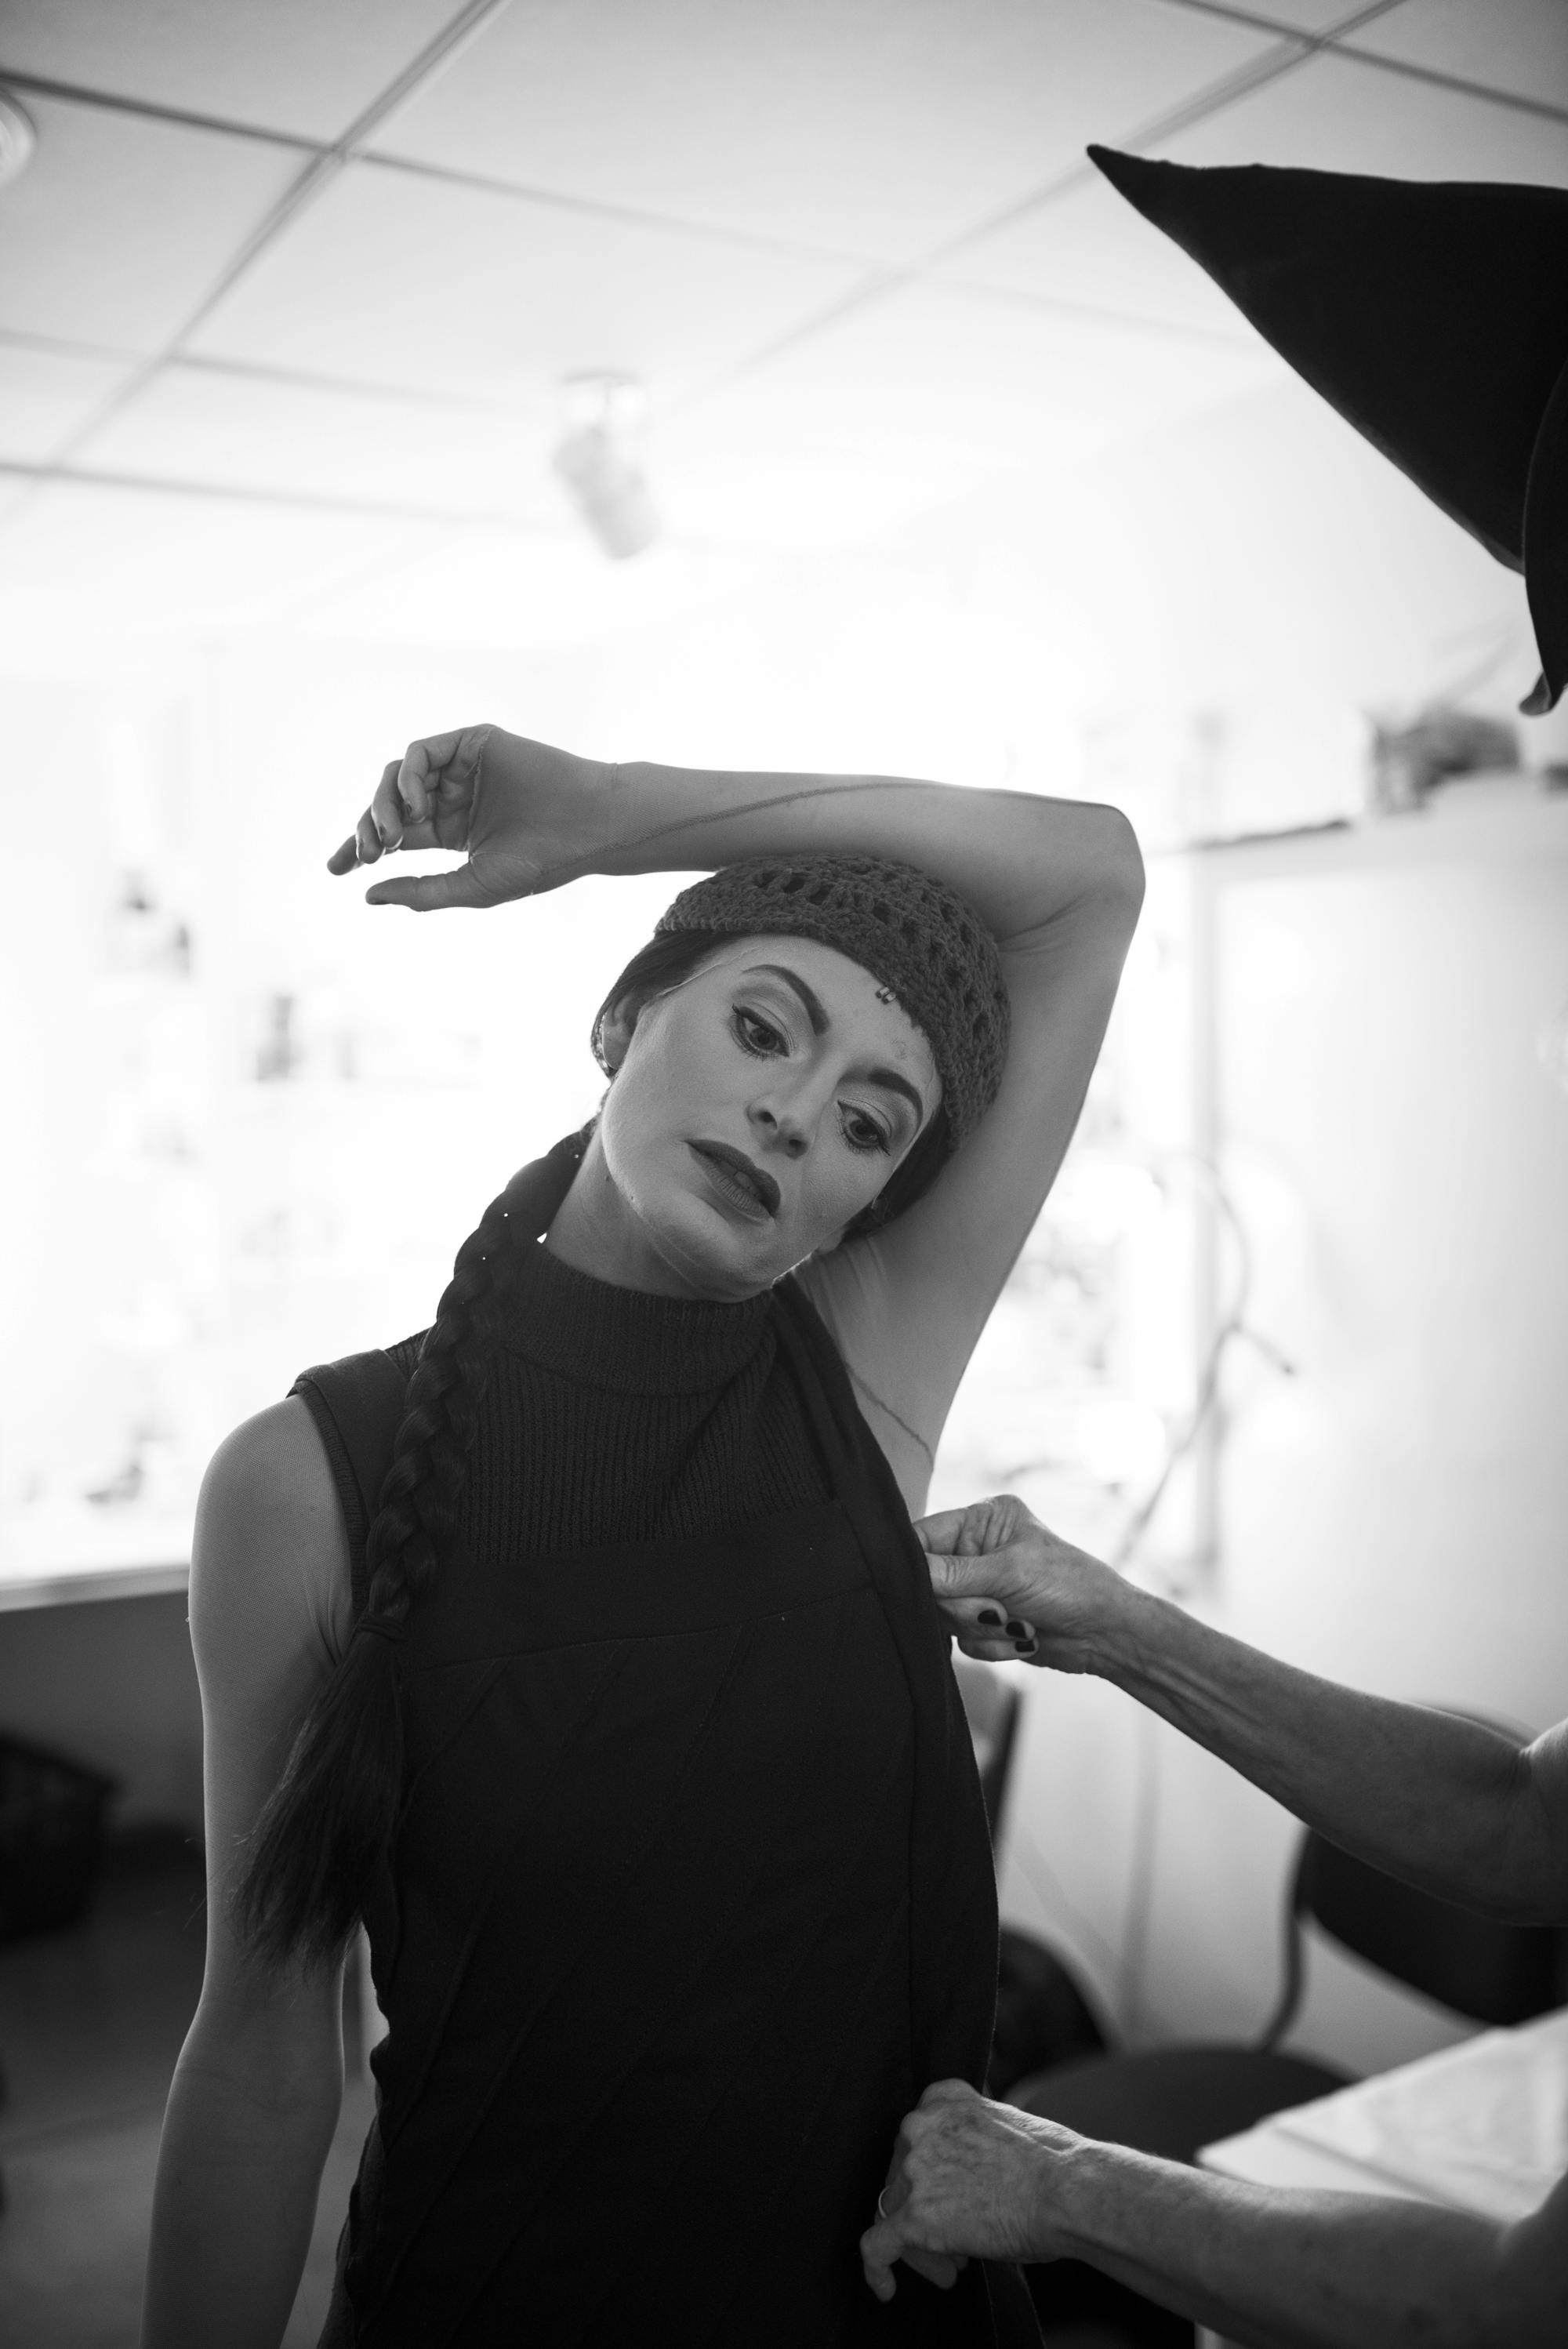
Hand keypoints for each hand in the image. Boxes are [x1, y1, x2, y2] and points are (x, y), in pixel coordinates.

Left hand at [327, 727, 610, 908]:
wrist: (589, 828)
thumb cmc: (541, 862)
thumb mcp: (472, 886)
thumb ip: (422, 891)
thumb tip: (367, 894)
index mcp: (449, 830)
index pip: (392, 836)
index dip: (359, 848)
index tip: (335, 870)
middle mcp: (450, 796)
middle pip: (387, 805)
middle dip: (367, 828)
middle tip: (368, 853)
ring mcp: (460, 767)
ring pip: (397, 777)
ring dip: (383, 805)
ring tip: (390, 836)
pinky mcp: (471, 742)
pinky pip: (420, 753)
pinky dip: (408, 778)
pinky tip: (418, 806)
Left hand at [861, 2080, 1080, 2300]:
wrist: (1068, 2192)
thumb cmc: (1054, 2167)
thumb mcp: (1004, 2126)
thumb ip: (969, 2141)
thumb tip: (963, 2178)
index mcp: (942, 2100)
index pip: (915, 2140)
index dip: (929, 2176)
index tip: (950, 2200)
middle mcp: (919, 2126)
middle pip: (902, 2179)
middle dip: (925, 2212)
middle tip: (958, 2245)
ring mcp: (914, 2170)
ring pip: (892, 2214)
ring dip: (920, 2245)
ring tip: (955, 2268)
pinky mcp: (914, 2216)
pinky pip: (876, 2246)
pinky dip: (876, 2270)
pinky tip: (886, 2290)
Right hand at [916, 1493, 1126, 1670]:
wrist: (1106, 1634)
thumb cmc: (1070, 1585)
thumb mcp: (1010, 1572)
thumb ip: (953, 1573)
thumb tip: (907, 1572)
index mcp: (983, 1520)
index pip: (924, 1536)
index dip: (915, 1563)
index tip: (917, 1586)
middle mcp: (976, 1551)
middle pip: (929, 1583)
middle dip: (964, 1605)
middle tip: (997, 1610)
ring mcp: (979, 1588)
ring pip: (943, 1616)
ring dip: (981, 1628)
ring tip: (1018, 1624)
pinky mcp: (985, 1623)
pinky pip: (961, 1641)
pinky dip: (991, 1645)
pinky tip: (1023, 1638)